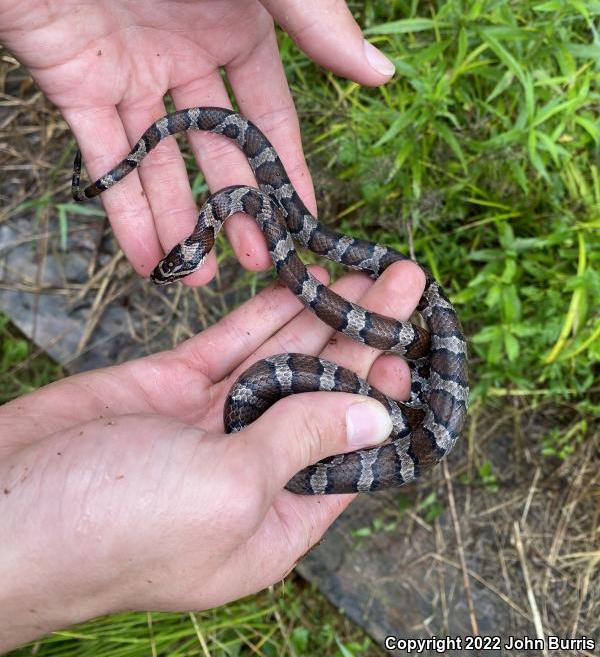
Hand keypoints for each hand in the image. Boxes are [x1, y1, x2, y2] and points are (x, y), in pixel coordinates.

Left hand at [0, 0, 394, 283]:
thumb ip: (311, 8)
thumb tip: (381, 77)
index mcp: (239, 16)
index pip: (272, 112)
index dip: (288, 171)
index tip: (307, 228)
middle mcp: (187, 50)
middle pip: (219, 148)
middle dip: (239, 210)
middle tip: (259, 267)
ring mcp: (128, 68)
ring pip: (162, 163)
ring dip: (182, 222)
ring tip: (200, 279)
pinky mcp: (70, 80)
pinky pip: (104, 157)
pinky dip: (123, 208)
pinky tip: (148, 257)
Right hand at [0, 260, 423, 649]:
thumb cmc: (111, 527)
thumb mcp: (224, 489)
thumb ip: (300, 442)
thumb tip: (376, 418)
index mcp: (274, 518)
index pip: (350, 449)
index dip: (383, 394)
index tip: (409, 342)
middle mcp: (249, 468)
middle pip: (323, 391)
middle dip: (364, 336)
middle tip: (405, 281)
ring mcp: (210, 421)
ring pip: (282, 357)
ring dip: (323, 314)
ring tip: (368, 270)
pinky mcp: (171, 384)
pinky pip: (231, 342)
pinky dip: (266, 313)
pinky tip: (302, 283)